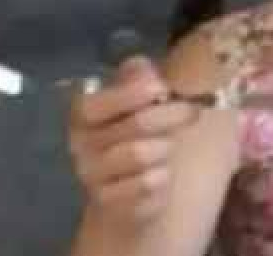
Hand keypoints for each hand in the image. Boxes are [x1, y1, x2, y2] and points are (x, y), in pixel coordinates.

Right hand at [68, 56, 199, 224]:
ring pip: (144, 155)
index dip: (132, 93)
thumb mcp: (134, 98)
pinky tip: (160, 173)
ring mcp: (93, 177)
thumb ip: (137, 77)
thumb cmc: (131, 134)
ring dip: (166, 148)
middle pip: (136, 124)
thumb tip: (145, 70)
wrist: (122, 187)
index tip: (162, 88)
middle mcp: (81, 146)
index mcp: (83, 114)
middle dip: (172, 115)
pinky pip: (150, 185)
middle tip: (191, 112)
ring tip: (166, 147)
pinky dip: (164, 176)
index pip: (98, 103)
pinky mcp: (112, 203)